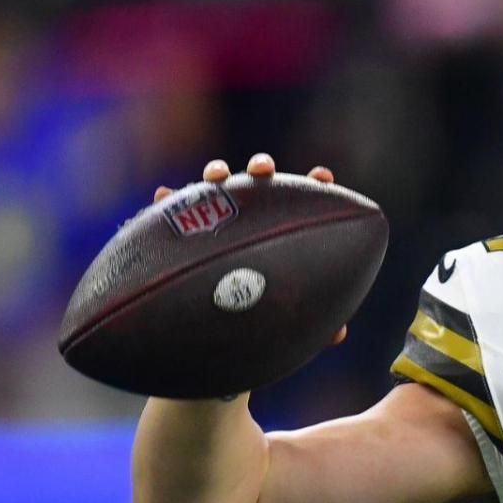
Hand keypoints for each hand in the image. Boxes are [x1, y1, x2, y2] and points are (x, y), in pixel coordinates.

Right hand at [155, 153, 347, 345]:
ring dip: (217, 172)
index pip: (305, 198)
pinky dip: (168, 198)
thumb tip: (339, 334)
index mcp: (284, 228)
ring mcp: (218, 217)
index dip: (316, 184)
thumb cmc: (263, 317)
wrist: (214, 326)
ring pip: (217, 185)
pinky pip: (171, 208)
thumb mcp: (288, 320)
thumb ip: (315, 323)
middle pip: (260, 181)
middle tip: (262, 170)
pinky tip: (163, 194)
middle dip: (262, 167)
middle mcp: (252, 215)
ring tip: (215, 175)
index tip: (322, 178)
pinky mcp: (184, 226)